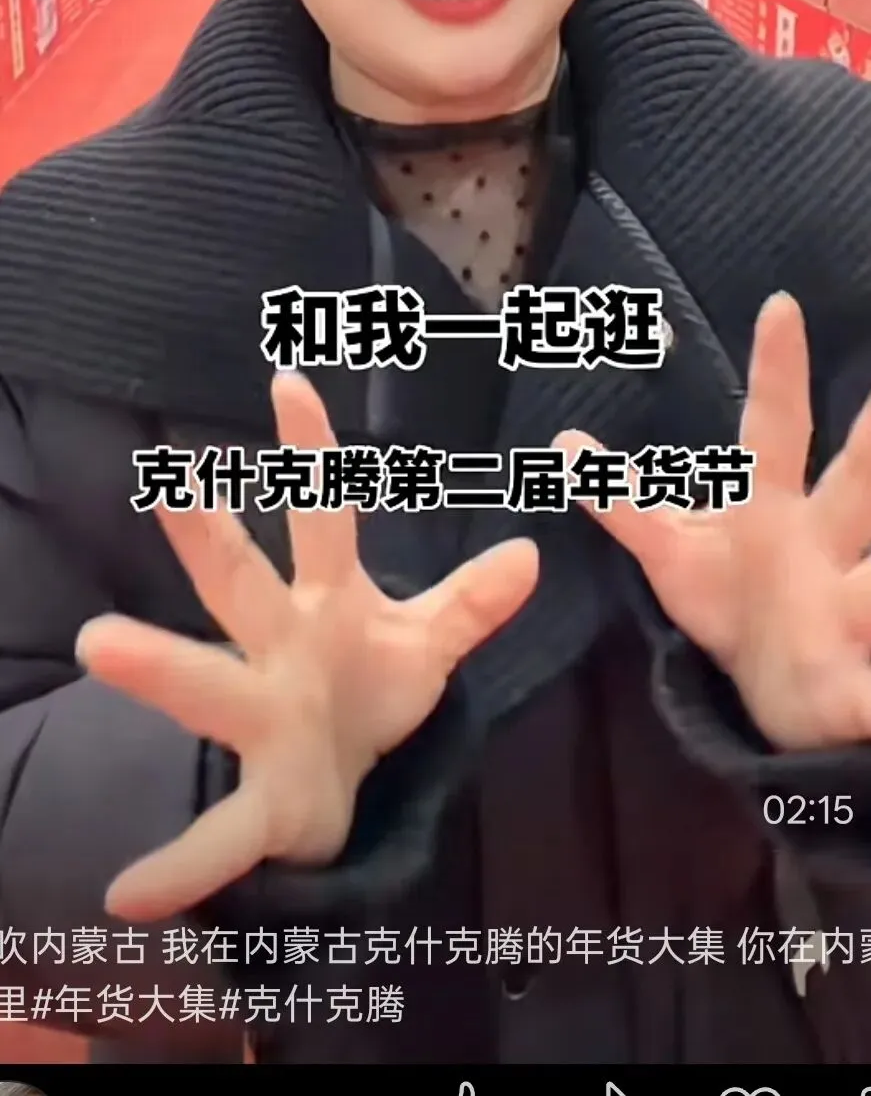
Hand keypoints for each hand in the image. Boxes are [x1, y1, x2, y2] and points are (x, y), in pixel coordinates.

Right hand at [77, 375, 537, 922]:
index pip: (323, 516)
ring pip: (208, 685)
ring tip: (96, 642)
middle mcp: (279, 649)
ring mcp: (261, 718)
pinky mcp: (264, 800)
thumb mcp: (423, 646)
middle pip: (243, 583)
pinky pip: (219, 836)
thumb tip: (532, 552)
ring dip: (157, 666)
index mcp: (325, 604)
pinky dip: (177, 866)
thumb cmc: (365, 693)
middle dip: (209, 537)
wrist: (338, 790)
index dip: (312, 452)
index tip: (288, 382)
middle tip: (169, 484)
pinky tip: (128, 897)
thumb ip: (469, 603)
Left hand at [559, 292, 870, 752]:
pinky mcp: (853, 683)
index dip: (776, 370)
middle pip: (857, 486)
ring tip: (870, 587)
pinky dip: (848, 678)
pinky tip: (834, 675)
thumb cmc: (728, 597)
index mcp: (771, 508)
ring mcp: (847, 607)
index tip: (778, 305)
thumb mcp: (669, 550)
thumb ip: (622, 502)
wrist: (776, 690)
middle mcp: (819, 541)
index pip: (775, 425)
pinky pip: (866, 693)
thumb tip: (562, 445)